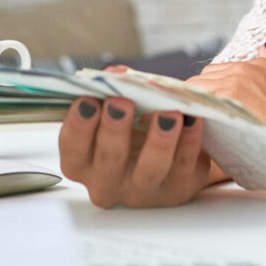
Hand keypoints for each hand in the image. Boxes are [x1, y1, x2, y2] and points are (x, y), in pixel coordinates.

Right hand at [57, 98, 213, 208]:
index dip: (78, 126)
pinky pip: (184, 165)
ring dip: (159, 140)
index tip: (88, 99)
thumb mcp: (116, 109)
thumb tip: (116, 74)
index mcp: (84, 163)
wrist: (170, 147)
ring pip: (150, 170)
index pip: (73, 150)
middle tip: (121, 102)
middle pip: (108, 161)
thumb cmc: (132, 126)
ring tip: (169, 114)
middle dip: (114, 129)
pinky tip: (193, 119)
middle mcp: (109, 183)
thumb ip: (112, 91)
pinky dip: (189, 140)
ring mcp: (144, 191)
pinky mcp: (179, 189)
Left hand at [190, 48, 265, 151]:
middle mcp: (242, 74)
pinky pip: (197, 110)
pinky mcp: (228, 112)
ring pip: (195, 94)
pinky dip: (194, 120)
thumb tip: (262, 49)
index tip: (216, 109)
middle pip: (202, 81)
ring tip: (200, 129)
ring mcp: (233, 91)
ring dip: (196, 109)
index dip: (214, 92)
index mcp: (257, 67)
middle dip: (201, 99)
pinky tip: (197, 134)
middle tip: (206, 122)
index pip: (218, 74)